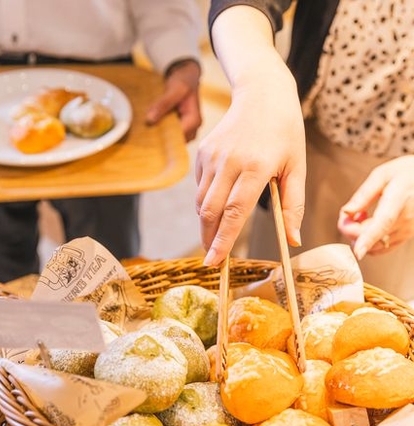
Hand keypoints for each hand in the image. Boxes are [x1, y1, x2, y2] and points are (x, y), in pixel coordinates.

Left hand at [145, 59, 201, 141]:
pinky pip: (171, 135)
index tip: (149, 134)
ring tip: (148, 130)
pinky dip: (162, 132)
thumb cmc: (183, 81)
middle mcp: (193, 129)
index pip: (178, 137)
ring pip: (172, 140)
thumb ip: (163, 104)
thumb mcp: (174, 89)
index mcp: (194, 121)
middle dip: (161, 138)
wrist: (186, 76)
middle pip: (175, 141)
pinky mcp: (181, 129)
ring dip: (161, 136)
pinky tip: (153, 127)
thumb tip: (149, 119)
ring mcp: (188, 130)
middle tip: (146, 132)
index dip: (164, 138)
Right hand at [195, 48, 305, 265]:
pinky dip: (205, 201)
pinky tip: (218, 201)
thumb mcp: (296, 167)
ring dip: (206, 222)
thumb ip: (292, 205)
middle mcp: (229, 161)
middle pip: (210, 211)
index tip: (214, 261)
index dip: (223, 240)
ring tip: (214, 234)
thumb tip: (292, 240)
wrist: (262, 93)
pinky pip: (199, 185)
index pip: (234, 212)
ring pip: (200, 201)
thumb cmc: (285, 132)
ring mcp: (212, 156)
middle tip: (212, 257)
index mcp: (255, 167)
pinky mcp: (202, 152)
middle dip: (208, 238)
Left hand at [338, 155, 413, 258]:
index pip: (383, 223)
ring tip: (361, 216)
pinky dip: (370, 241)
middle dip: (351, 230)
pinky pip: (384, 247)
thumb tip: (347, 211)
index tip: (358, 251)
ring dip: (360, 236)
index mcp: (399, 199)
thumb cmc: (408, 173)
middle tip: (347, 214)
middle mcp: (406, 219)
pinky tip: (369, 225)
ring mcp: (409, 229)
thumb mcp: (383, 174)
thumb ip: (363, 194)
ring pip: (377, 246)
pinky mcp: (409, 235)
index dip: (368, 238)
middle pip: (372, 237)